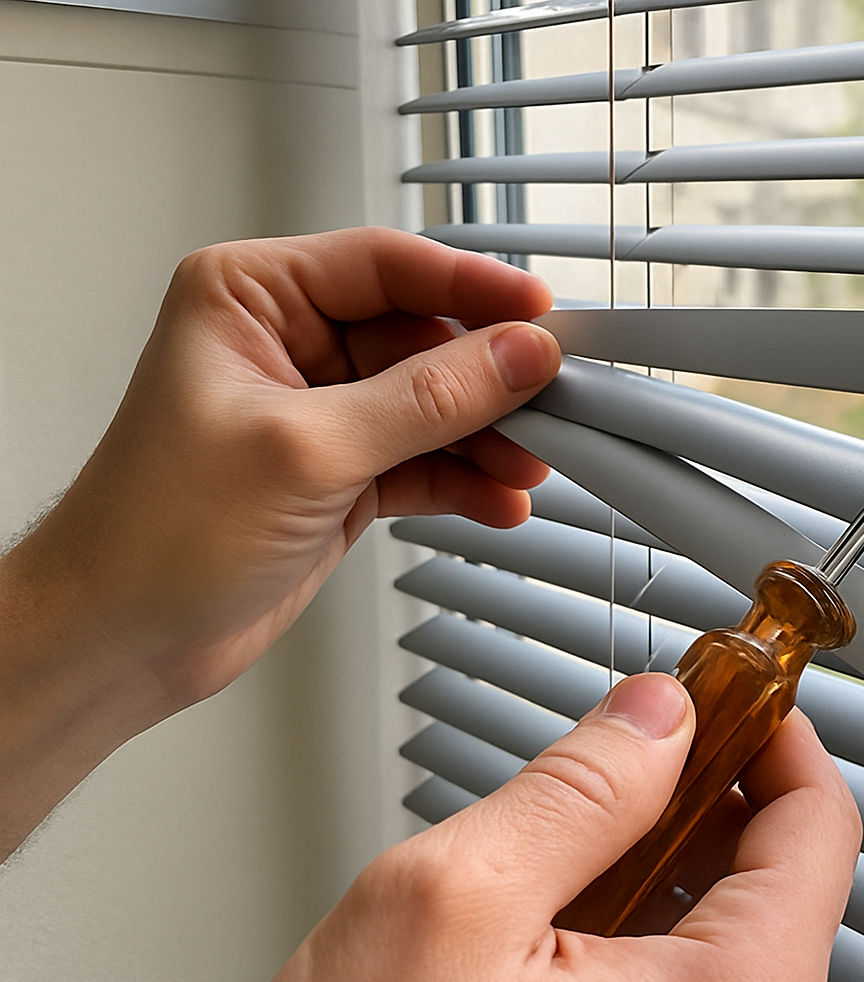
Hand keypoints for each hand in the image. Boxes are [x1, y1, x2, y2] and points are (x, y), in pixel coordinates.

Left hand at [0, 227, 557, 857]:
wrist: (119, 640)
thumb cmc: (154, 534)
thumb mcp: (306, 450)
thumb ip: (426, 399)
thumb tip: (516, 355)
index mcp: (251, 297)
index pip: (386, 265)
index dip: (471, 285)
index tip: (540, 313)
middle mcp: (286, 344)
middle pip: (422, 335)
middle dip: (489, 377)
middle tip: (550, 401)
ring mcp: (318, 411)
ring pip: (433, 402)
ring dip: (486, 436)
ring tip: (528, 465)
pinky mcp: (340, 472)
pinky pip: (425, 459)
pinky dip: (464, 480)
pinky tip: (497, 501)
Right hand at [240, 674, 861, 981]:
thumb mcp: (454, 902)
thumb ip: (577, 789)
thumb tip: (658, 715)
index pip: (822, 828)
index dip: (774, 735)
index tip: (733, 690)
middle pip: (787, 879)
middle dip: (713, 796)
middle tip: (642, 749)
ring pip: (738, 932)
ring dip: (677, 860)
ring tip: (586, 837)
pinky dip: (654, 928)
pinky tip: (576, 916)